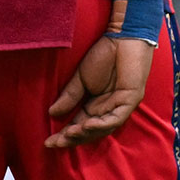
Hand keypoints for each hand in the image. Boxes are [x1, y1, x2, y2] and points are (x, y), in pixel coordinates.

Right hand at [45, 34, 154, 149]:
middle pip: (90, 131)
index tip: (48, 142)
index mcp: (97, 105)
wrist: (122, 36)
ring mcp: (122, 106)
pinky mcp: (131, 100)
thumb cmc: (105, 53)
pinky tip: (86, 124)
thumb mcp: (81, 78)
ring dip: (85, 133)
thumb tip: (52, 113)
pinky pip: (116, 118)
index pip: (80, 125)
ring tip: (69, 134)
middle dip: (73, 139)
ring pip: (103, 128)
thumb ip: (69, 96)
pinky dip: (101, 124)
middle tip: (56, 143)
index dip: (65, 135)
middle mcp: (109, 109)